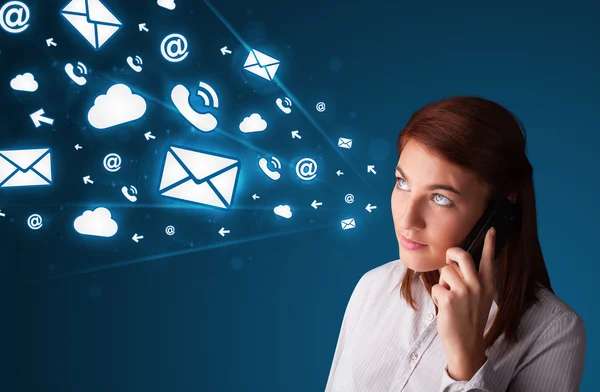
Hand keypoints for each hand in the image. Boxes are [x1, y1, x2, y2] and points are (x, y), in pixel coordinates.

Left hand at [431, 227, 496, 380]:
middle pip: (462, 255)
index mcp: (488, 284)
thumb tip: (457, 263)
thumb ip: (474, 281)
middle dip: (452, 254)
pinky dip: (437, 297)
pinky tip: (445, 308)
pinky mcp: (449, 299)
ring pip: (445, 271)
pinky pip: (436, 287)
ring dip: (443, 283)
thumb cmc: (469, 319)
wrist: (466, 345)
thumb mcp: (480, 298)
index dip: (489, 243)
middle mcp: (478, 285)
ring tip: (449, 297)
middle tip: (449, 260)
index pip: (488, 259)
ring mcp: (464, 292)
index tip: (490, 230)